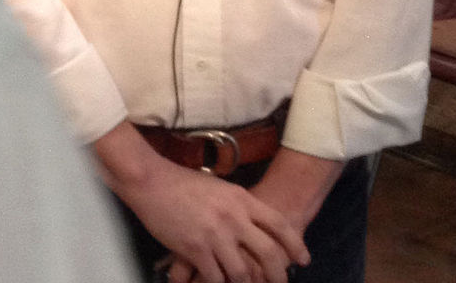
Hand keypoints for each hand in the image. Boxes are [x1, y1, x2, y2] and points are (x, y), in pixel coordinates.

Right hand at [122, 155, 308, 282]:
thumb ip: (236, 205)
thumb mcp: (218, 188)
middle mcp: (233, 218)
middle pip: (268, 254)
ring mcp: (216, 235)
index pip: (278, 223)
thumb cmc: (182, 182)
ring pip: (243, 273)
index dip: (295, 244)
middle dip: (278, 275)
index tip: (303, 259)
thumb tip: (249, 223)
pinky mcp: (196, 250)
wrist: (152, 181)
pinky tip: (217, 282)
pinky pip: (215, 278)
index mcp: (241, 198)